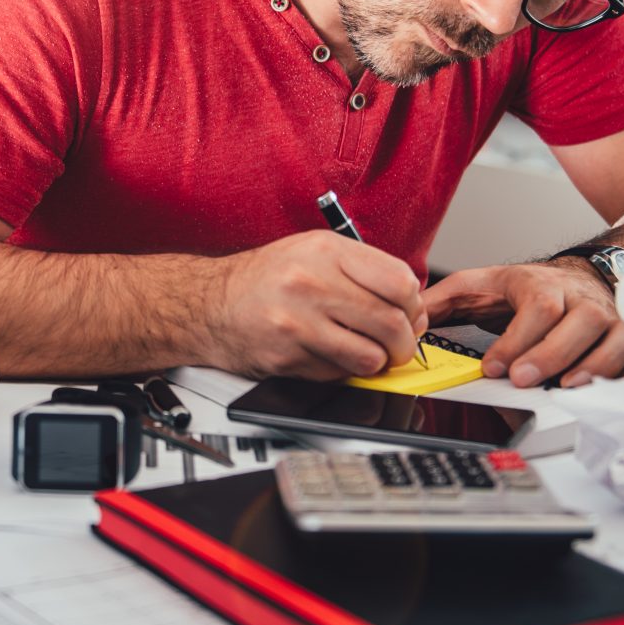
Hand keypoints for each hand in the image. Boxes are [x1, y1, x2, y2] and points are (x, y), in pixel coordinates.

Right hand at [207, 232, 427, 379]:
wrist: (209, 305)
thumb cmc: (266, 279)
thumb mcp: (314, 253)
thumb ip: (363, 271)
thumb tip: (412, 305)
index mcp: (326, 250)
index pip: (399, 282)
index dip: (413, 306)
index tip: (409, 315)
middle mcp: (311, 282)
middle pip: (391, 323)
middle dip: (403, 343)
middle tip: (397, 346)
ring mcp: (297, 321)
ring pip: (371, 357)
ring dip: (375, 362)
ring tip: (363, 353)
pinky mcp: (286, 355)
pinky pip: (338, 374)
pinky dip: (341, 371)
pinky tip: (326, 355)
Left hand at [422, 259, 623, 388]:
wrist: (582, 276)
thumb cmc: (531, 287)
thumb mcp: (482, 285)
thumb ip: (444, 300)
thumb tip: (414, 318)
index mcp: (543, 285)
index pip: (537, 307)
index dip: (517, 338)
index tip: (494, 366)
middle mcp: (581, 300)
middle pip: (578, 322)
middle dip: (551, 354)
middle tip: (523, 379)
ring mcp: (610, 319)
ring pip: (615, 339)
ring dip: (594, 366)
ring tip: (568, 388)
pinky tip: (607, 391)